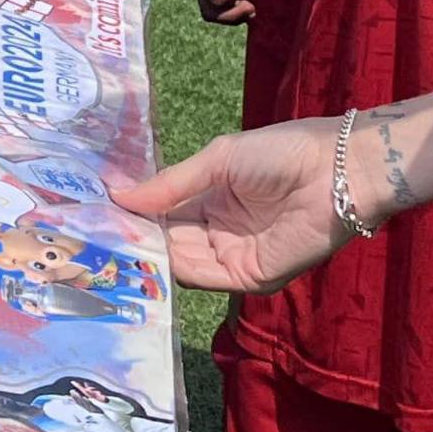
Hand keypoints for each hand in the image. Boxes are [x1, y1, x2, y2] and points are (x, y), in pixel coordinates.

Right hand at [115, 118, 352, 293]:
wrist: (336, 171)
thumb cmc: (281, 153)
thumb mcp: (217, 160)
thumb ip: (170, 184)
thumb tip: (117, 194)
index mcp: (211, 200)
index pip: (164, 215)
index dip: (134, 215)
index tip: (98, 213)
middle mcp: (218, 232)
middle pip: (167, 243)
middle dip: (136, 240)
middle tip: (96, 237)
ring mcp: (234, 257)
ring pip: (180, 264)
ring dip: (149, 257)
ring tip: (113, 246)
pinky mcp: (250, 277)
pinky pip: (205, 278)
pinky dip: (175, 270)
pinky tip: (148, 257)